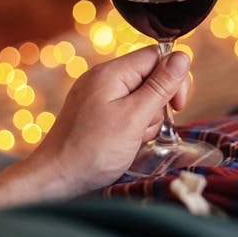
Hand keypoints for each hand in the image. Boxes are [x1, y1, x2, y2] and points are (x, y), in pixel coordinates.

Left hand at [0, 46, 190, 208]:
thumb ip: (160, 86)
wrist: (55, 179)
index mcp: (110, 73)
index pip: (156, 56)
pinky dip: (132, 127)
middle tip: (145, 127)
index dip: (173, 78)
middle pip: (150, 77)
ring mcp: (97, 96)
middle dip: (157, 104)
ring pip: (141, 98)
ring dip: (145, 120)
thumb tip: (182, 57)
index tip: (177, 106)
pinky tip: (123, 143)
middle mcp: (102, 78)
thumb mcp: (135, 117)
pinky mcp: (95, 112)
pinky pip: (126, 111)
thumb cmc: (92, 151)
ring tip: (130, 139)